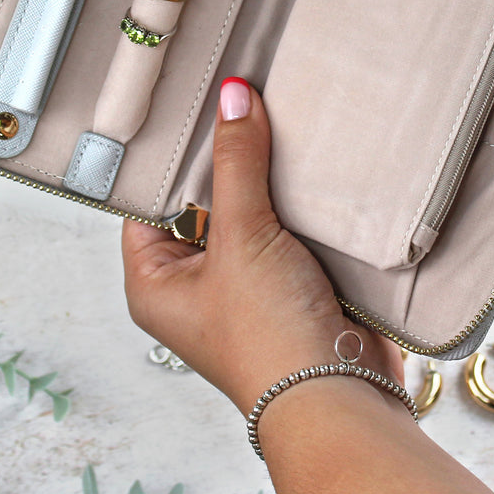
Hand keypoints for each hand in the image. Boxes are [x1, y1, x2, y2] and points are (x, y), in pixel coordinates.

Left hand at [121, 77, 403, 416]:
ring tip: (272, 122)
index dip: (174, 156)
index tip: (194, 105)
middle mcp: (196, 283)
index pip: (151, 200)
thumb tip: (233, 99)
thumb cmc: (270, 343)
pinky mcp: (290, 281)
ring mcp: (245, 282)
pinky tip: (304, 164)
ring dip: (265, 179)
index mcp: (156, 281)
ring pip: (249, 208)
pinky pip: (286, 225)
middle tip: (238, 103)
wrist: (342, 394)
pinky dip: (297, 201)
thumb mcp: (242, 238)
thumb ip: (236, 163)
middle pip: (203, 200)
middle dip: (226, 161)